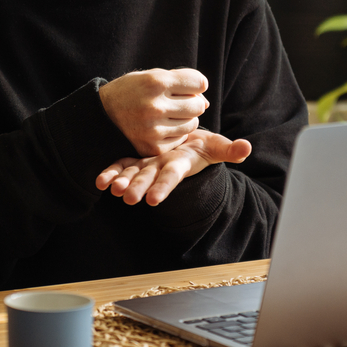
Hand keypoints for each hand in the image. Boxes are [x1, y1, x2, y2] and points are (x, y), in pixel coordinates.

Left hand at [95, 129, 251, 205]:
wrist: (185, 147)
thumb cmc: (201, 147)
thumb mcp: (216, 146)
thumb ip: (230, 150)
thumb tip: (247, 148)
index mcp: (180, 163)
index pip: (172, 176)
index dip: (164, 187)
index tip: (154, 199)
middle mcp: (161, 166)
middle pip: (149, 178)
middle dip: (138, 188)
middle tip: (127, 198)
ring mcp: (147, 164)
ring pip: (132, 174)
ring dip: (121, 181)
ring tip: (110, 188)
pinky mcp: (136, 158)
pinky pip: (121, 165)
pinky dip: (111, 172)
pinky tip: (100, 181)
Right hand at [99, 68, 209, 155]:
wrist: (101, 115)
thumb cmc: (132, 91)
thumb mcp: (151, 76)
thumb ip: (181, 83)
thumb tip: (206, 102)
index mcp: (156, 82)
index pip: (199, 83)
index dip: (196, 84)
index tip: (187, 86)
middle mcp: (155, 106)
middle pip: (198, 106)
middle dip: (193, 103)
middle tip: (178, 102)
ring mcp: (153, 129)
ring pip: (192, 124)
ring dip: (185, 119)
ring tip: (167, 115)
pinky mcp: (152, 148)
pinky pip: (180, 139)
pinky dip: (175, 133)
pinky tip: (160, 127)